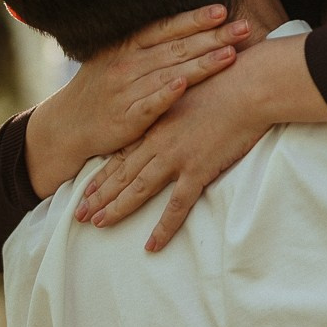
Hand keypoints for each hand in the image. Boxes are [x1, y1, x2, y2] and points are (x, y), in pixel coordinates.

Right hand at [26, 5, 249, 197]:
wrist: (68, 125)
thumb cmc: (101, 90)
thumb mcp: (116, 59)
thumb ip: (147, 45)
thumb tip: (186, 28)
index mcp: (127, 46)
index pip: (166, 28)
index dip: (194, 19)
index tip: (222, 10)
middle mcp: (127, 63)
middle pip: (176, 48)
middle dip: (212, 37)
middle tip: (243, 28)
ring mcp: (126, 90)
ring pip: (170, 73)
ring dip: (201, 64)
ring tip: (230, 55)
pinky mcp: (127, 117)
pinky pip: (150, 104)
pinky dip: (167, 94)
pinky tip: (186, 85)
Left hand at [77, 37, 296, 247]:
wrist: (247, 85)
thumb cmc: (227, 81)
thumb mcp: (192, 89)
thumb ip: (179, 106)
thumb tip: (181, 116)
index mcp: (158, 123)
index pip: (123, 153)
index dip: (103, 173)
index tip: (86, 188)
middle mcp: (159, 142)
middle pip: (122, 173)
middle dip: (98, 195)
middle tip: (79, 214)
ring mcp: (176, 157)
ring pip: (138, 189)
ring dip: (117, 208)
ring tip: (97, 225)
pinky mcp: (197, 170)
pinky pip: (176, 206)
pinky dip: (163, 228)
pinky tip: (151, 246)